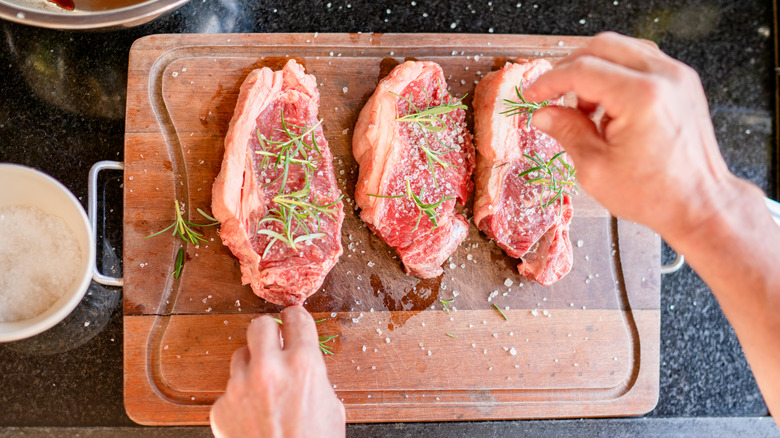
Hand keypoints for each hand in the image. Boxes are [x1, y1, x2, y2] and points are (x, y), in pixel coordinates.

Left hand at [210, 306, 345, 437]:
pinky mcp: (220, 407)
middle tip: (274, 344)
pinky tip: (252, 416)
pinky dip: (239, 399)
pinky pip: (229, 390)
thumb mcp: (330, 407)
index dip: (295, 318)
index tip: (292, 319)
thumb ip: (314, 377)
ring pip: (240, 356)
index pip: (296, 318)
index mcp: (303, 365)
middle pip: (260, 325)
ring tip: (263, 388)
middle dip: (268, 333)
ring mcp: (240, 387)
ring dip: (252, 366)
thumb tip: (305, 365)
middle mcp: (269, 369)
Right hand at [526, 32, 739, 239]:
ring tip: (582, 106)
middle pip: (602, 47)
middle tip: (551, 93)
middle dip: (569, 68)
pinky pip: (641, 61)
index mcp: (640, 97)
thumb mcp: (595, 168)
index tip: (533, 94)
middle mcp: (663, 78)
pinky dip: (616, 74)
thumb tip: (544, 114)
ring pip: (622, 49)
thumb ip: (567, 132)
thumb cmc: (656, 194)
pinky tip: (607, 105)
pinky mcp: (682, 84)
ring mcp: (677, 77)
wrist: (699, 204)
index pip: (582, 70)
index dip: (550, 81)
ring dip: (594, 70)